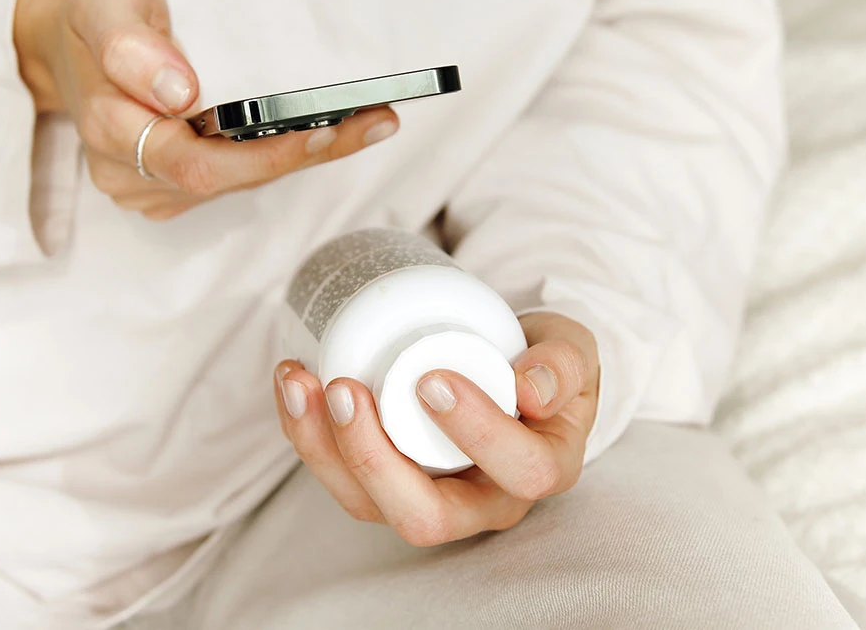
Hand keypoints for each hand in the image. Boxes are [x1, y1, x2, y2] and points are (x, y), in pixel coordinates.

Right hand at [13, 0, 397, 219]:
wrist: (70, 37)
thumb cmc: (95, 14)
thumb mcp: (106, 1)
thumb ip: (131, 45)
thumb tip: (179, 92)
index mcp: (111, 128)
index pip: (197, 162)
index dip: (265, 155)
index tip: (322, 129)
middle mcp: (130, 172)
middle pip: (229, 179)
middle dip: (304, 153)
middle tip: (372, 122)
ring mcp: (149, 187)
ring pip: (237, 182)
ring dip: (302, 154)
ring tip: (367, 121)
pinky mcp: (169, 188)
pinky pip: (234, 179)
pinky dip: (280, 154)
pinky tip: (326, 131)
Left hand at [273, 312, 598, 545]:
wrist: (505, 364)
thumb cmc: (540, 362)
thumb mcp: (572, 349)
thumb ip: (565, 361)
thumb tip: (531, 388)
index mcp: (541, 468)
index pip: (521, 471)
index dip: (477, 432)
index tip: (433, 379)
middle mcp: (484, 501)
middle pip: (426, 517)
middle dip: (373, 459)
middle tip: (347, 389)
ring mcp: (429, 498)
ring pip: (368, 504)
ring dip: (322, 447)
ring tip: (301, 381)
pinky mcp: (385, 482)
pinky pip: (340, 477)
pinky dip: (306, 432)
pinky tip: (293, 382)